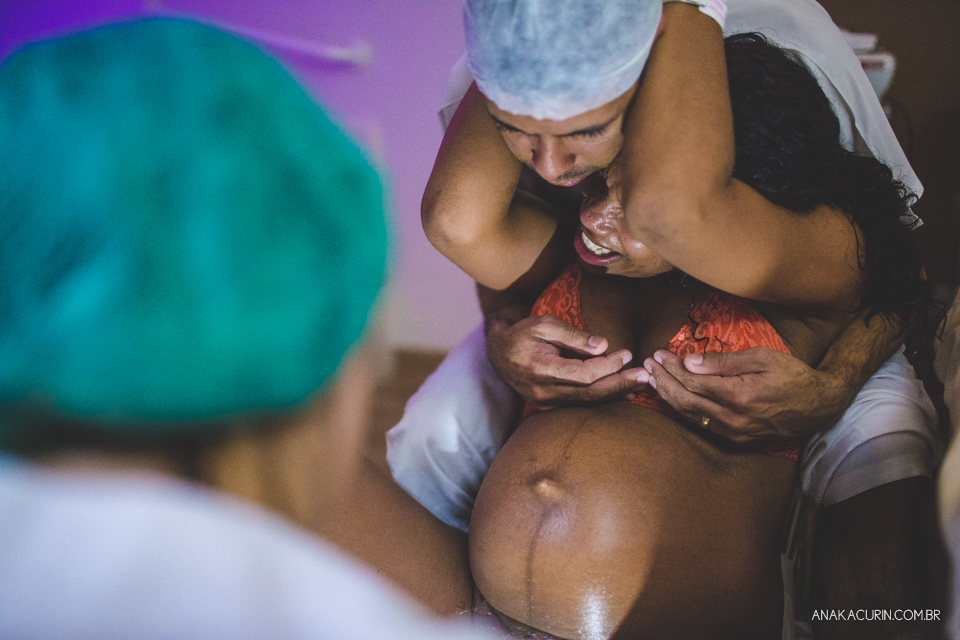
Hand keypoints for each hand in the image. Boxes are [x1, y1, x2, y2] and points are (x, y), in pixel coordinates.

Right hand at [487, 314, 648, 408]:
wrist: (498, 353)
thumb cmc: (522, 334)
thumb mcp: (544, 324)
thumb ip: (574, 336)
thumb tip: (603, 345)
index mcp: (542, 369)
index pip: (584, 374)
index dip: (609, 366)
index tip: (626, 354)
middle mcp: (543, 391)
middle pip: (590, 393)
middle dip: (620, 385)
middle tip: (646, 377)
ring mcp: (545, 402)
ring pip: (587, 402)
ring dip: (615, 394)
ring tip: (640, 386)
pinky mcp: (548, 406)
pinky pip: (579, 404)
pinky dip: (602, 398)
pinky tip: (621, 393)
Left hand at [642, 347, 849, 442]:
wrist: (819, 405)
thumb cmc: (792, 374)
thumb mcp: (761, 357)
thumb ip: (723, 361)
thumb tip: (689, 361)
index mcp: (740, 395)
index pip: (694, 382)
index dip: (672, 368)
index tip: (658, 354)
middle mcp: (734, 418)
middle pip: (687, 401)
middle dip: (664, 382)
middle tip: (649, 366)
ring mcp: (735, 432)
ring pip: (692, 416)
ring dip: (669, 398)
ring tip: (653, 380)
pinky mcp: (737, 438)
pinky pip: (703, 425)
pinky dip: (684, 411)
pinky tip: (673, 399)